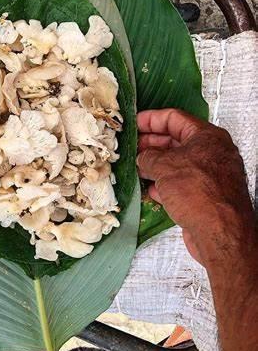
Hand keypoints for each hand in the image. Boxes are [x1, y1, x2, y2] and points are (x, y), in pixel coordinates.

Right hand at [137, 109, 253, 264]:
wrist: (219, 232)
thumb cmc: (198, 192)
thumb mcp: (163, 166)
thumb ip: (148, 156)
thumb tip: (142, 157)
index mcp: (206, 136)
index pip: (174, 118)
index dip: (151, 119)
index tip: (134, 123)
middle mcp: (211, 152)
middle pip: (176, 140)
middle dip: (151, 144)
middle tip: (132, 146)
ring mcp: (210, 175)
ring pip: (177, 163)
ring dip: (155, 165)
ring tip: (136, 167)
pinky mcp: (205, 195)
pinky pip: (181, 183)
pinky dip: (164, 184)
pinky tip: (150, 188)